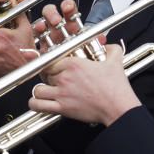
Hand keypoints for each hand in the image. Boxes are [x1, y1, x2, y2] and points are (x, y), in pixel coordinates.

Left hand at [26, 0, 135, 125]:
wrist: (118, 107)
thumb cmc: (116, 88)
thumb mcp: (115, 60)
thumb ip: (111, 48)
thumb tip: (107, 45)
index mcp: (74, 64)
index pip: (51, 60)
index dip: (52, 64)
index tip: (55, 67)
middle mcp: (65, 77)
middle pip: (45, 74)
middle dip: (48, 77)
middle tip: (55, 80)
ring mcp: (62, 93)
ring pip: (38, 89)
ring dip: (41, 90)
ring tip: (46, 91)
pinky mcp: (62, 108)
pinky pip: (38, 105)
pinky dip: (35, 104)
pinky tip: (40, 103)